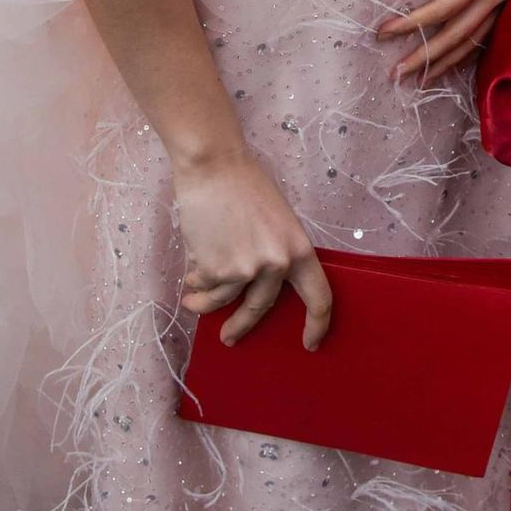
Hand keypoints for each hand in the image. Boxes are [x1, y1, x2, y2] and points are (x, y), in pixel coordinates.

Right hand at [173, 148, 332, 347]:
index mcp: (299, 250)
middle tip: (230, 338)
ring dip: (205, 304)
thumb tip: (255, 287)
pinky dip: (196, 283)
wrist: (213, 166)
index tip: (310, 344)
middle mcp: (276, 264)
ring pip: (224, 300)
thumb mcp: (276, 222)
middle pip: (260, 308)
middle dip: (241, 326)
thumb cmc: (244, 186)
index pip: (319, 297)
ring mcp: (245, 270)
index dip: (318, 325)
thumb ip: (273, 254)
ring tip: (192, 300)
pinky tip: (190, 275)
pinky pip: (205, 286)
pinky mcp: (217, 270)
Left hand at [377, 0, 510, 81]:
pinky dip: (468, 50)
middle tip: (396, 74)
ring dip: (447, 61)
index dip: (414, 23)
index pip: (445, 7)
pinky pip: (488, 31)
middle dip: (427, 55)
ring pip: (476, 38)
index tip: (384, 31)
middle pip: (460, 33)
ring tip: (421, 79)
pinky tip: (453, 60)